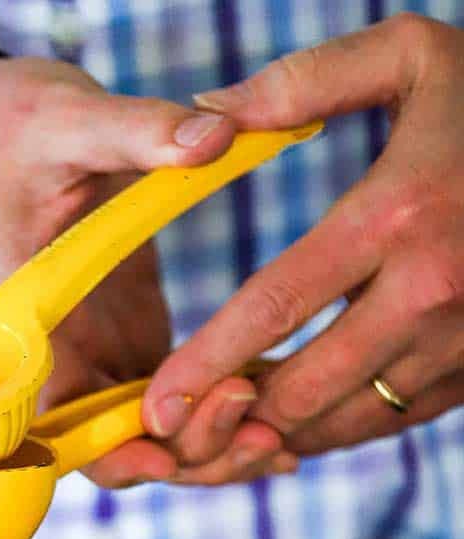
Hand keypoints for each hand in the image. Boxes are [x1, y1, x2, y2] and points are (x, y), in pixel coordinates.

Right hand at [0, 56, 288, 486]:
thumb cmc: (12, 129)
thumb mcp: (66, 121)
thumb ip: (137, 130)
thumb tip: (216, 134)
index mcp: (30, 328)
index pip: (62, 424)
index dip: (112, 453)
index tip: (169, 457)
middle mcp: (64, 360)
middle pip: (121, 451)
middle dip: (188, 455)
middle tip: (262, 433)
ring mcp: (102, 359)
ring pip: (156, 438)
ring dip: (213, 448)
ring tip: (281, 442)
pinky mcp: (135, 345)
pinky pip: (179, 404)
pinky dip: (223, 417)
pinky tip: (279, 418)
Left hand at [142, 16, 463, 460]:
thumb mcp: (411, 57)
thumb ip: (305, 80)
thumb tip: (205, 115)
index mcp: (397, 216)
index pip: (276, 306)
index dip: (206, 362)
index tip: (155, 403)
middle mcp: (430, 292)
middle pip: (304, 388)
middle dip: (231, 417)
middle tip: (180, 423)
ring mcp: (457, 343)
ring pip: (342, 422)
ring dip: (277, 429)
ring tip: (225, 418)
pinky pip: (385, 424)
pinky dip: (331, 428)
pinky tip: (292, 413)